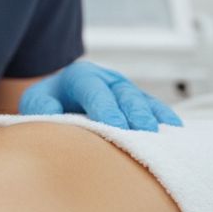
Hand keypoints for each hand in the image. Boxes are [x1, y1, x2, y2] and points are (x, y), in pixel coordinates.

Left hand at [19, 60, 181, 130]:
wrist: (57, 98)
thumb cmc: (47, 104)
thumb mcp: (37, 103)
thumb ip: (43, 109)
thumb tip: (53, 116)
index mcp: (81, 76)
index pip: (95, 91)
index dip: (106, 108)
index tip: (117, 127)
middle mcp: (107, 79)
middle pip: (125, 94)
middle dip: (136, 113)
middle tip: (146, 132)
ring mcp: (125, 90)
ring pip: (143, 100)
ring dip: (154, 117)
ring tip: (166, 134)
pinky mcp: (137, 102)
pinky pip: (154, 108)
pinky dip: (164, 118)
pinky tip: (176, 131)